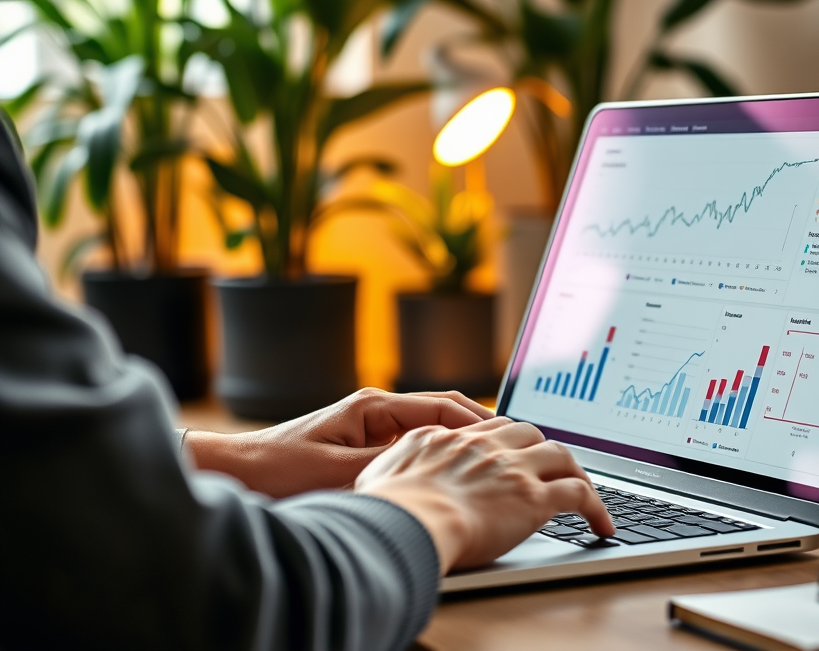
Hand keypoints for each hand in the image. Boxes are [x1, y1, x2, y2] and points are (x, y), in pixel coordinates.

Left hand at [185, 388, 492, 497]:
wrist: (242, 468)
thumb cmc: (280, 468)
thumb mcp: (335, 472)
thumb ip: (384, 466)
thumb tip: (428, 465)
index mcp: (373, 406)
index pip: (440, 408)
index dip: (477, 424)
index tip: (506, 438)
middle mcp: (377, 408)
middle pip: (444, 409)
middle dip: (480, 423)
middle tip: (516, 441)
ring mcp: (372, 422)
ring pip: (432, 423)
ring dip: (463, 435)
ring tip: (498, 452)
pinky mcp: (366, 440)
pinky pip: (416, 439)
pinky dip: (441, 447)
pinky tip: (457, 465)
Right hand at [355, 417, 614, 573]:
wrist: (408, 522)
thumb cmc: (386, 509)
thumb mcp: (380, 473)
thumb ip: (397, 464)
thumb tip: (393, 467)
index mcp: (449, 439)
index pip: (488, 428)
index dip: (505, 439)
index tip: (512, 450)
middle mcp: (486, 446)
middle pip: (528, 432)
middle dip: (541, 448)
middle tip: (550, 468)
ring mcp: (514, 469)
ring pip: (560, 454)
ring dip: (575, 472)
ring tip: (585, 495)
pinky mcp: (534, 498)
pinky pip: (579, 494)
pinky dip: (596, 507)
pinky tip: (602, 525)